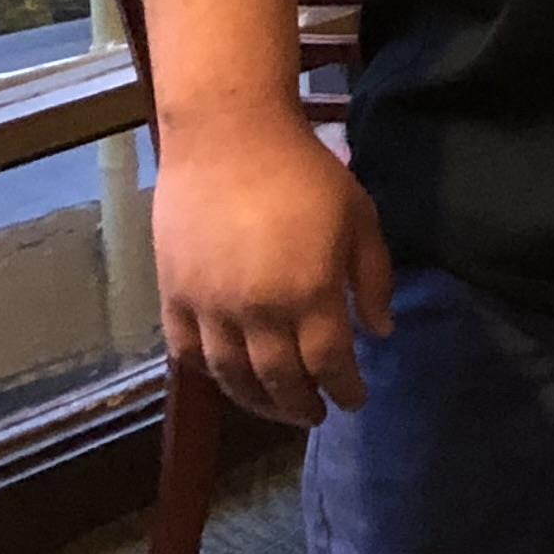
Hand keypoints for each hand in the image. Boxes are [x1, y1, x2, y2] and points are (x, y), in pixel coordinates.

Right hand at [152, 104, 395, 424]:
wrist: (229, 138)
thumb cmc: (306, 173)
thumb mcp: (361, 219)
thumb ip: (373, 279)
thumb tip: (380, 331)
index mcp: (310, 292)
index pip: (329, 363)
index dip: (345, 388)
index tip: (356, 399)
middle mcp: (258, 310)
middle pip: (279, 380)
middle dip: (302, 405)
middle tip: (317, 415)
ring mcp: (209, 306)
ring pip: (231, 375)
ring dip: (256, 401)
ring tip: (278, 408)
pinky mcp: (173, 294)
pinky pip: (187, 352)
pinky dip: (209, 374)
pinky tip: (228, 378)